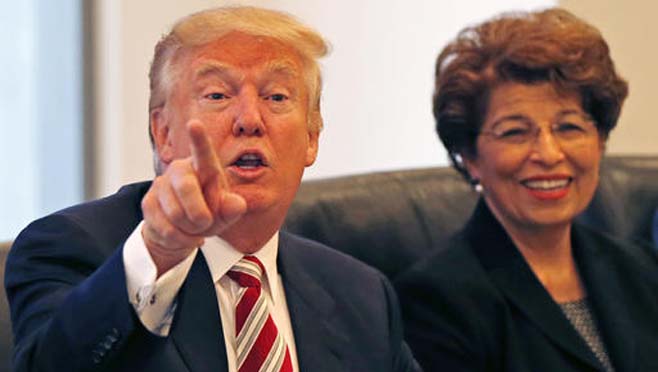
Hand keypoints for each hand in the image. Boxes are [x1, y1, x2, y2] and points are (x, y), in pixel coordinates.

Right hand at [141, 120, 246, 275]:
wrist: (184, 231)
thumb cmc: (211, 213)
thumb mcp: (227, 213)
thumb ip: (233, 208)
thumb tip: (237, 204)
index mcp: (203, 167)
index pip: (203, 153)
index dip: (198, 139)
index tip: (194, 124)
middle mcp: (180, 170)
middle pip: (186, 186)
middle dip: (200, 213)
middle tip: (206, 223)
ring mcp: (161, 185)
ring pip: (176, 213)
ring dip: (190, 229)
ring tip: (194, 227)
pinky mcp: (148, 203)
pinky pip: (166, 227)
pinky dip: (180, 238)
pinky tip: (183, 234)